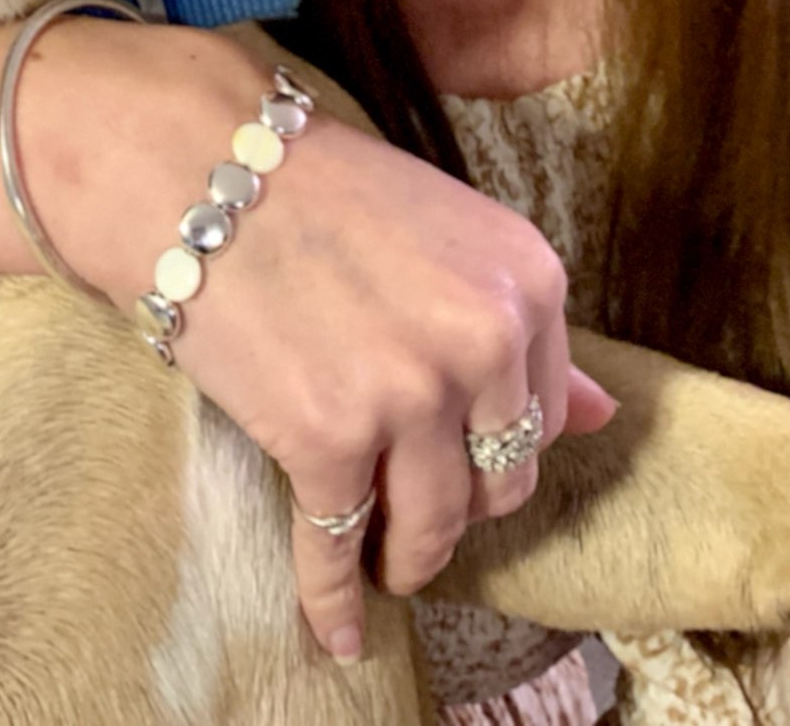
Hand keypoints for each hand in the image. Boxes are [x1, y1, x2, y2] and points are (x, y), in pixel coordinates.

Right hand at [17, 22, 615, 663]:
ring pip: (435, 525)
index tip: (459, 460)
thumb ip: (516, 324)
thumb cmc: (310, 186)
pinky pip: (341, 545)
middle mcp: (484, 340)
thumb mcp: (445, 234)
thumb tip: (598, 414)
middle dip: (459, 506)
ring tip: (385, 565)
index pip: (541, 412)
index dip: (493, 444)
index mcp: (526, 281)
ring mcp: (410, 393)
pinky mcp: (328, 437)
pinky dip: (335, 596)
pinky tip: (334, 623)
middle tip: (415, 511)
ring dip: (410, 558)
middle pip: (500, 481)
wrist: (191, 166)